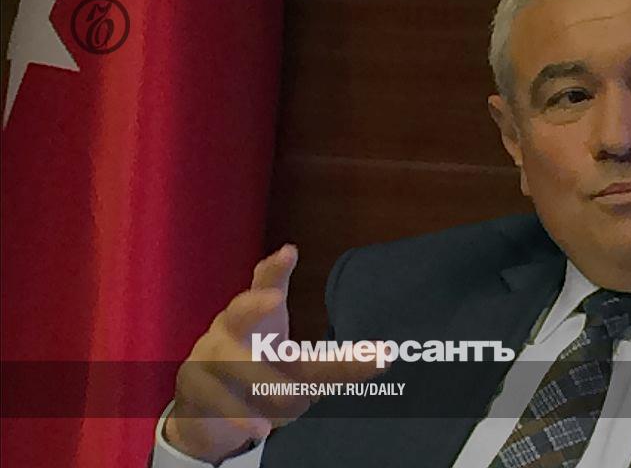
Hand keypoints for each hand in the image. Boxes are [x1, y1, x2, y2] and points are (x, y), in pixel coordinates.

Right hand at [163, 245, 383, 462]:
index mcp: (257, 317)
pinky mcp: (194, 389)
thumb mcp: (296, 367)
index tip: (290, 252)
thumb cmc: (258, 373)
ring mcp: (207, 357)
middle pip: (238, 311)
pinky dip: (239, 415)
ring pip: (230, 360)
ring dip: (261, 380)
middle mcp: (229, 330)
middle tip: (274, 299)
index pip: (265, 285)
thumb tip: (384, 356)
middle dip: (254, 303)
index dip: (275, 269)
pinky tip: (260, 429)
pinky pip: (216, 400)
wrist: (205, 410)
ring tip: (295, 403)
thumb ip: (338, 363)